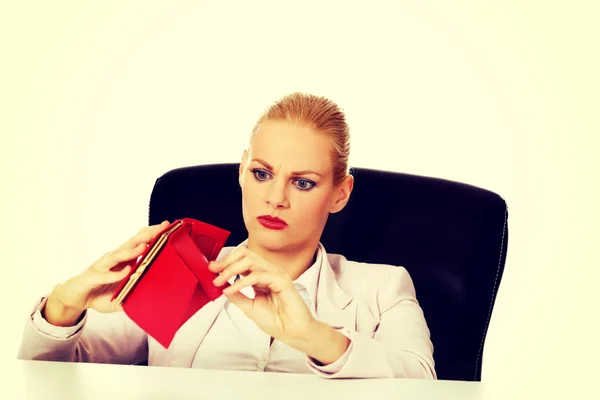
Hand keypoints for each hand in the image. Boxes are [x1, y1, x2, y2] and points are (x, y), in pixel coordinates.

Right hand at [43, 221, 170, 325]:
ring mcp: (101, 267)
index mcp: (122, 261)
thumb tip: (155, 299)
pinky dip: (115, 274)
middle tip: (161, 228)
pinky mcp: (91, 277)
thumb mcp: (122, 295)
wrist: (72, 298)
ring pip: (118, 256)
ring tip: (145, 246)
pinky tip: (126, 272)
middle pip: (131, 244)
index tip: (166, 227)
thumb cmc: (99, 293)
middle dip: (146, 235)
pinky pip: (105, 275)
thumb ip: (136, 294)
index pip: (139, 244)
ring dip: (132, 251)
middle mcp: (113, 259)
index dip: (152, 236)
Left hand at [209, 247, 317, 343]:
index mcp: (262, 276)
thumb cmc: (277, 321)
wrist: (292, 332)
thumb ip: (237, 296)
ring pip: (251, 261)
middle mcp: (269, 272)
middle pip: (246, 254)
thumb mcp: (249, 307)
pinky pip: (258, 275)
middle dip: (227, 262)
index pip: (243, 260)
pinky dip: (241, 282)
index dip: (226, 262)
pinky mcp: (282, 280)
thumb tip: (223, 287)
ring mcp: (276, 274)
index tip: (212, 269)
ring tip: (221, 281)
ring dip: (231, 270)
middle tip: (214, 272)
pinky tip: (232, 289)